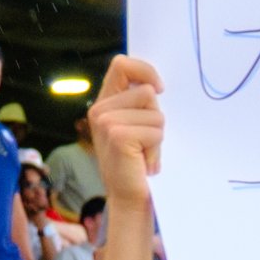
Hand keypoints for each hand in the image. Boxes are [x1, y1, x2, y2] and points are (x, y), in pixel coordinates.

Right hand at [90, 56, 166, 206]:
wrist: (129, 196)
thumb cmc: (137, 160)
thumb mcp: (136, 124)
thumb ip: (139, 102)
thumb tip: (157, 84)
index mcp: (104, 102)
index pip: (122, 64)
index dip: (145, 70)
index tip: (160, 89)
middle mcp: (99, 109)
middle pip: (147, 92)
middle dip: (156, 117)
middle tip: (145, 142)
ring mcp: (105, 121)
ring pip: (155, 113)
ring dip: (157, 136)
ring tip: (143, 152)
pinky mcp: (117, 135)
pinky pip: (156, 131)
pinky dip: (156, 149)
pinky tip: (143, 161)